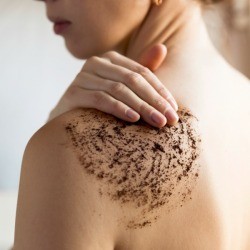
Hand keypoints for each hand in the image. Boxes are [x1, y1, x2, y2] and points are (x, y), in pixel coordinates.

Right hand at [47, 44, 178, 127]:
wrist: (70, 118)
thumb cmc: (100, 103)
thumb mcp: (123, 86)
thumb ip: (142, 70)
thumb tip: (162, 48)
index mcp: (110, 59)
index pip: (142, 72)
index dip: (160, 91)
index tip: (174, 109)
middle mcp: (96, 63)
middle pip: (132, 80)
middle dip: (154, 101)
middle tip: (170, 119)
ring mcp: (83, 77)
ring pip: (119, 90)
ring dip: (141, 107)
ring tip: (157, 122)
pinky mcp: (73, 93)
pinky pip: (100, 99)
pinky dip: (118, 108)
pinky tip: (133, 118)